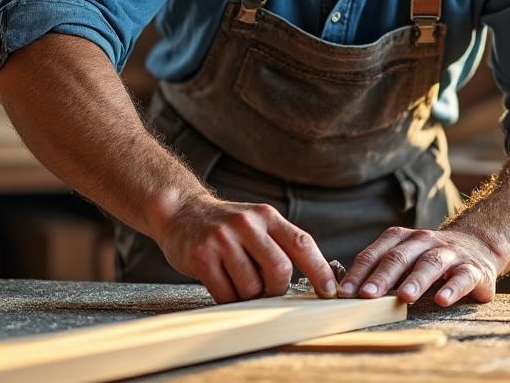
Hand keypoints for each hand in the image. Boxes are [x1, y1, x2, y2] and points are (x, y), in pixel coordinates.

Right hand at [156, 195, 337, 303]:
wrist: (180, 211)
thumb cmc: (226, 226)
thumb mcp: (256, 223)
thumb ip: (279, 244)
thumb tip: (312, 280)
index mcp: (266, 216)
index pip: (302, 244)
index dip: (320, 270)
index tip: (330, 292)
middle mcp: (246, 224)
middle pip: (279, 270)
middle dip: (277, 289)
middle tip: (267, 289)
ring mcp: (222, 240)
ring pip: (252, 287)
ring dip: (250, 295)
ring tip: (239, 283)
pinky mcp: (201, 257)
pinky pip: (225, 294)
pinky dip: (229, 298)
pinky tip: (223, 285)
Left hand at [339, 227, 501, 306]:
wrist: (480, 245)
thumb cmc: (432, 258)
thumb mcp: (407, 257)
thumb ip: (382, 270)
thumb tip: (345, 292)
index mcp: (404, 239)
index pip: (378, 253)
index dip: (360, 272)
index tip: (345, 292)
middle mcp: (426, 241)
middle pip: (400, 256)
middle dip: (382, 277)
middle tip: (366, 296)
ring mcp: (450, 253)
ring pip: (431, 263)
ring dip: (416, 280)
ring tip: (404, 297)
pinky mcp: (473, 269)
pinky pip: (462, 278)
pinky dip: (453, 288)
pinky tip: (443, 300)